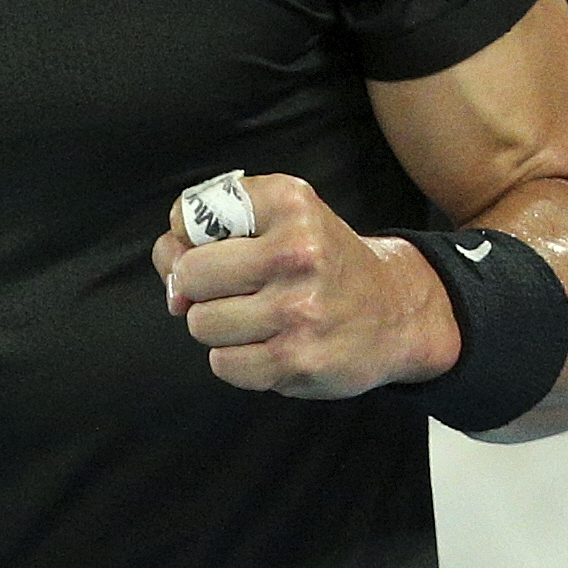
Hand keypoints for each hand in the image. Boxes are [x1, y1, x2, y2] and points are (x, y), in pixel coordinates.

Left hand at [151, 173, 462, 398]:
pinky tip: (268, 345)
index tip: (215, 248)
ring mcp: (298, 309)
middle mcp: (296, 250)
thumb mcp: (281, 215)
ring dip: (219, 326)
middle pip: (189, 275)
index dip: (188, 239)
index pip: (188, 216)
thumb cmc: (321, 261)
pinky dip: (236, 360)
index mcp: (288, 203)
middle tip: (234, 290)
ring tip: (257, 318)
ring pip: (202, 323)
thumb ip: (211, 228)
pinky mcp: (299, 360)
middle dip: (199, 288)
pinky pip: (224, 364)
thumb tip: (171, 285)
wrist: (396, 311)